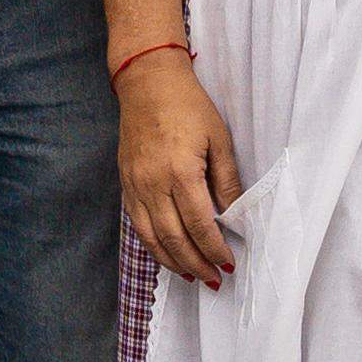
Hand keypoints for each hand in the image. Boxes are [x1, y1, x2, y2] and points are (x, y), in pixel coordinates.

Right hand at [116, 49, 241, 287]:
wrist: (147, 82)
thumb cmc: (188, 106)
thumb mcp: (218, 139)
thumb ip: (227, 181)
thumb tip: (236, 215)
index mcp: (180, 172)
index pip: (200, 225)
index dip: (215, 249)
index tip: (229, 263)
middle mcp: (153, 184)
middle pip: (174, 238)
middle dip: (196, 263)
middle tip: (214, 279)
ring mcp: (135, 185)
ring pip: (151, 238)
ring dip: (173, 262)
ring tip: (193, 275)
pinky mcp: (125, 183)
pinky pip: (137, 224)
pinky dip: (153, 245)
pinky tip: (168, 253)